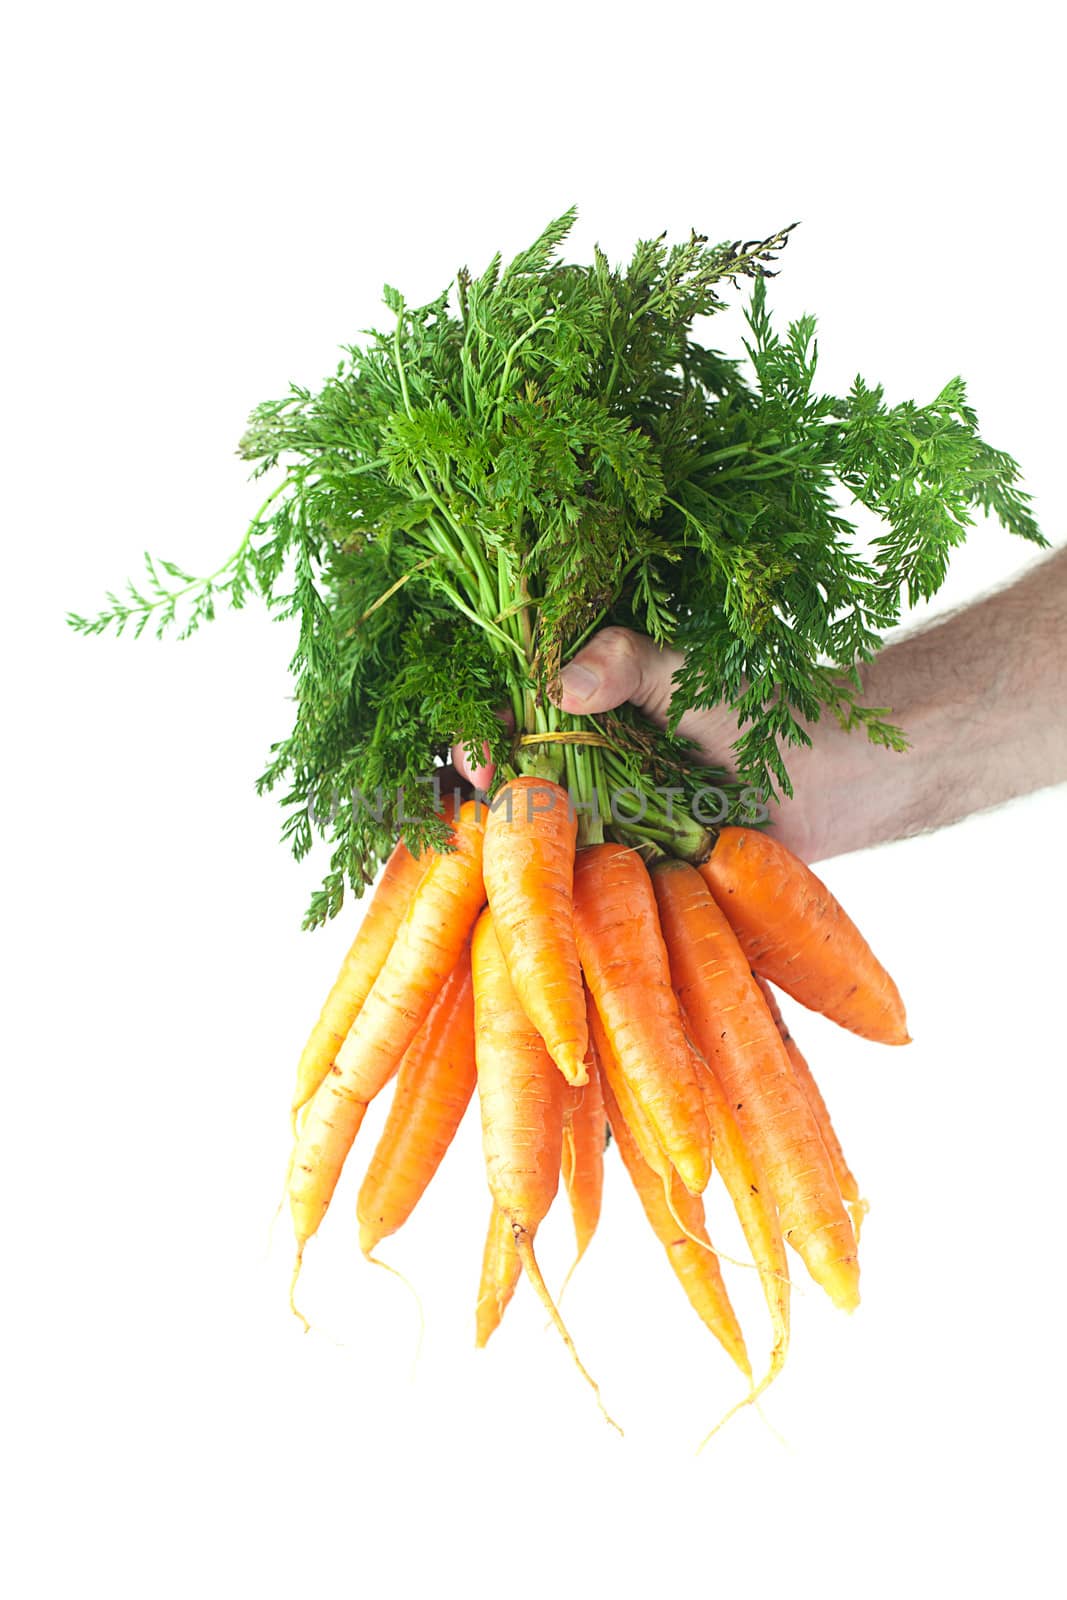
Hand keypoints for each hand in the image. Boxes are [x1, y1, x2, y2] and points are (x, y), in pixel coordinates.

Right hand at [452, 625, 825, 861]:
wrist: (835, 779)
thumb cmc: (759, 712)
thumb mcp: (685, 673)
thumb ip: (625, 661)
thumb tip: (561, 684)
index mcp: (582, 708)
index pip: (507, 718)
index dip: (481, 735)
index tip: (478, 754)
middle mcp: (583, 765)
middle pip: (509, 783)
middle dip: (486, 799)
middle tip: (484, 812)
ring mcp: (605, 822)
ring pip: (538, 840)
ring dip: (513, 855)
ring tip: (500, 864)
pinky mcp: (633, 873)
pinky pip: (583, 886)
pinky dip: (557, 896)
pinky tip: (533, 906)